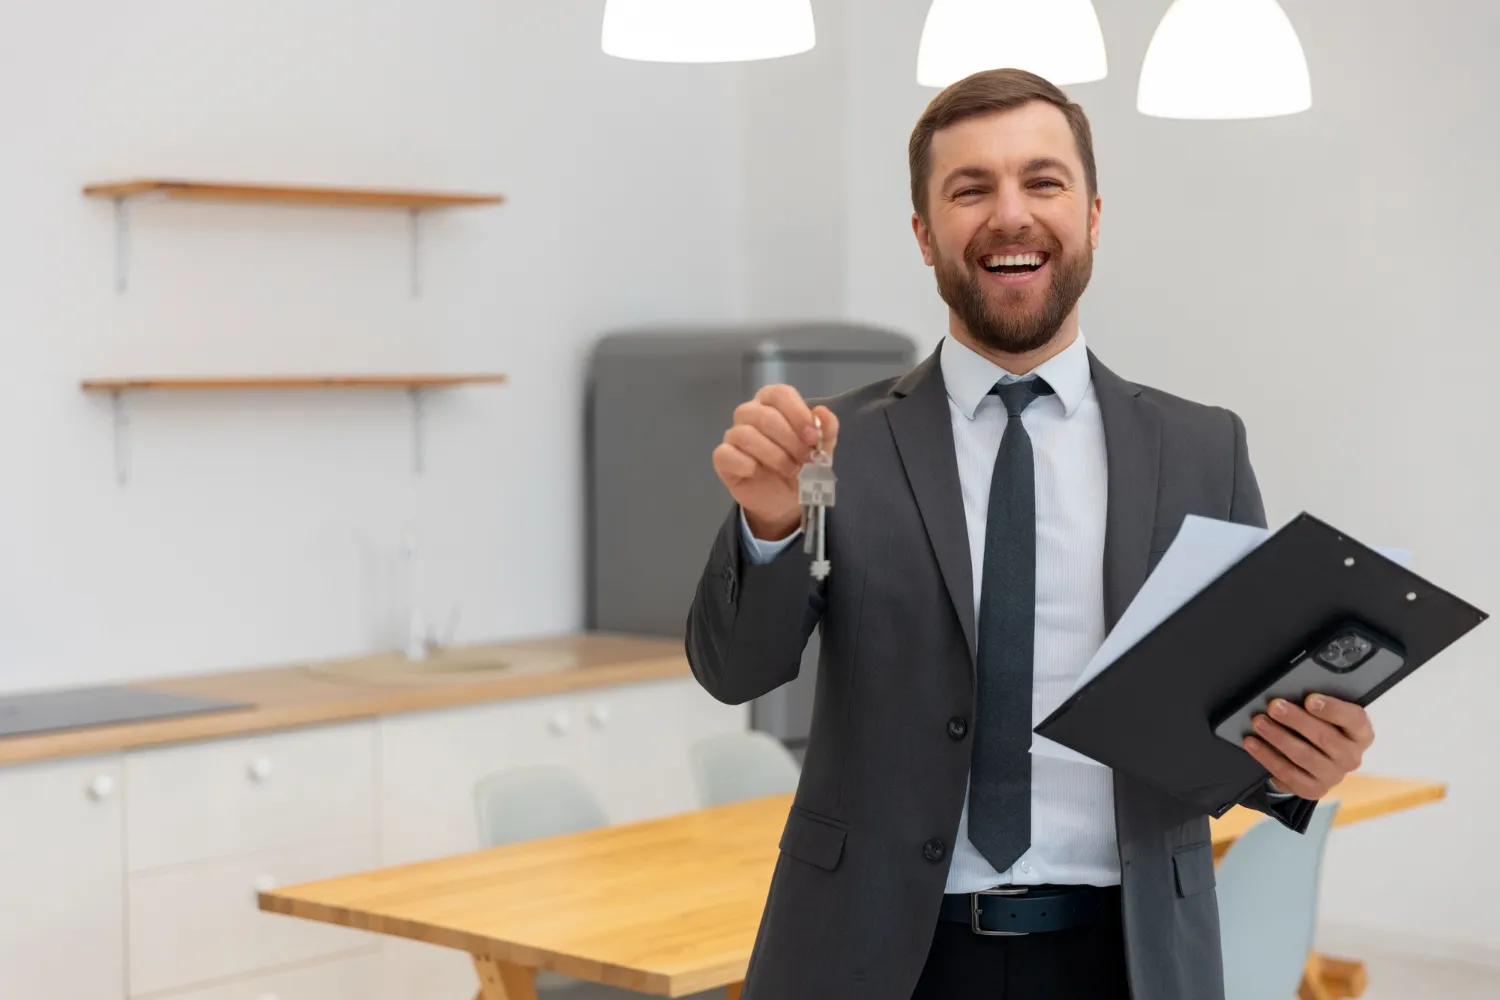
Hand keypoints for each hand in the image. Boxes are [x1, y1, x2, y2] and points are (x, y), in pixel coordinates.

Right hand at [712, 384, 838, 540]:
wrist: (785, 500)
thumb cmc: (801, 466)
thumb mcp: (822, 450)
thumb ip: (826, 430)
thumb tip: (822, 413)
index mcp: (773, 404)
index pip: (780, 394)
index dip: (797, 413)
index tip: (813, 437)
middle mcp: (750, 414)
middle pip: (764, 415)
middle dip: (789, 440)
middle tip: (806, 459)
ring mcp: (733, 435)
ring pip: (745, 434)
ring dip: (773, 455)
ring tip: (791, 470)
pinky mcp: (723, 458)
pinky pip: (727, 454)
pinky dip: (747, 465)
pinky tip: (760, 474)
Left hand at [1242, 694, 1374, 799]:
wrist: (1311, 764)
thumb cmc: (1317, 729)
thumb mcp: (1323, 716)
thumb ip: (1314, 706)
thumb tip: (1289, 692)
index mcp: (1360, 734)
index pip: (1354, 719)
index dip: (1333, 709)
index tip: (1310, 699)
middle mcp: (1351, 757)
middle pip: (1325, 737)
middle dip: (1296, 720)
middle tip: (1273, 706)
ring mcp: (1334, 776)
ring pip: (1305, 755)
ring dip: (1278, 737)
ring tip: (1259, 722)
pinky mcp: (1314, 790)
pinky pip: (1288, 773)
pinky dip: (1267, 756)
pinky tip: (1252, 743)